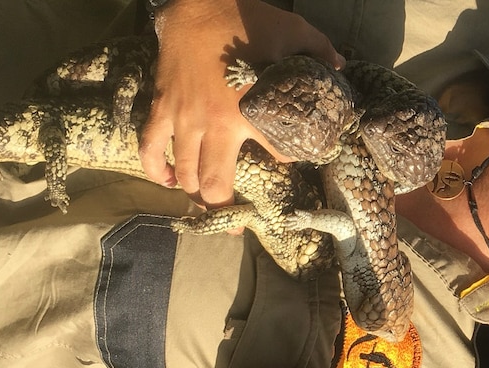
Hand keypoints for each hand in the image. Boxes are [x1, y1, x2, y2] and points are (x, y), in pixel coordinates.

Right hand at [139, 0, 343, 206]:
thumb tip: (338, 70)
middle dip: (226, 210)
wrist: (195, 2)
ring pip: (185, 174)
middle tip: (236, 224)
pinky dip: (155, 169)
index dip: (289, 159)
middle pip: (215, 184)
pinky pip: (149, 148)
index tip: (291, 158)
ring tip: (206, 208)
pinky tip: (167, 182)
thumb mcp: (292, 31)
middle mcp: (214, 124)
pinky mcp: (161, 109)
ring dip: (194, 195)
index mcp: (250, 110)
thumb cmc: (245, 18)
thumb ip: (318, 52)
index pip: (277, 152)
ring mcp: (183, 119)